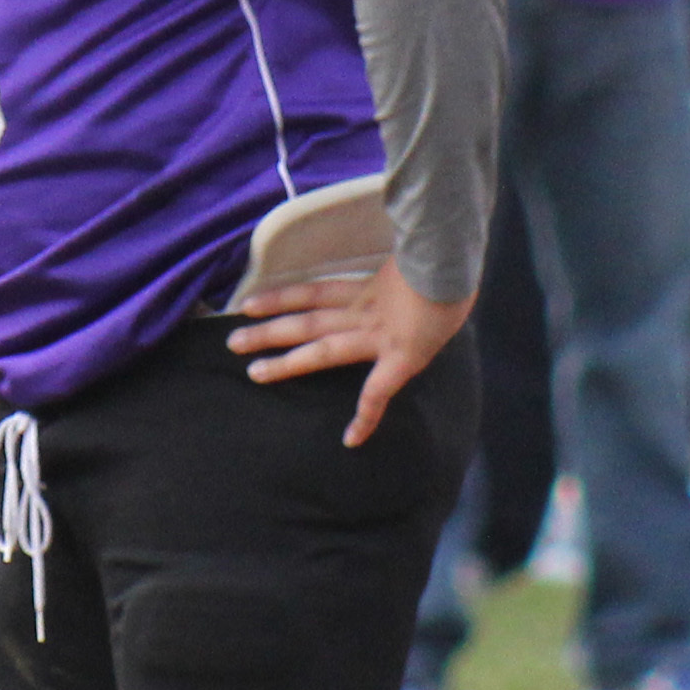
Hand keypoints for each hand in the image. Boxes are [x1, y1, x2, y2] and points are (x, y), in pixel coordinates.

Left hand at [232, 269, 471, 447]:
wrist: (456, 256)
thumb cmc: (448, 251)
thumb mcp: (420, 250)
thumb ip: (407, 258)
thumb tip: (410, 255)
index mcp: (369, 287)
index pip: (318, 290)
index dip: (284, 295)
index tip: (253, 302)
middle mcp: (365, 311)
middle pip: (306, 320)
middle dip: (269, 330)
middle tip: (233, 340)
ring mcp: (379, 334)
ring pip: (321, 348)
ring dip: (286, 361)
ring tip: (252, 371)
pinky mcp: (401, 356)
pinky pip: (379, 392)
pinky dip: (367, 417)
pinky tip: (351, 439)